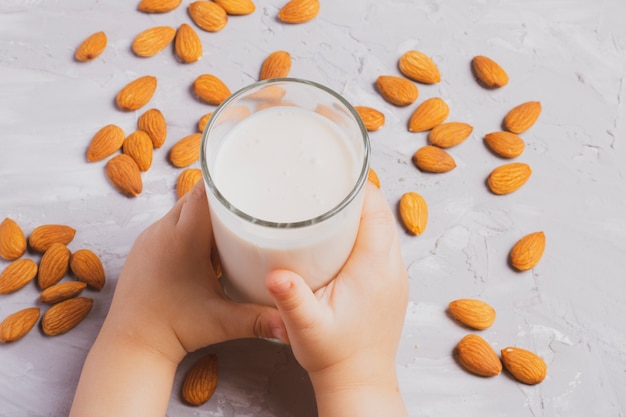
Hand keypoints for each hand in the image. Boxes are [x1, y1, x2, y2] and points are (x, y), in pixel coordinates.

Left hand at [70, 181, 285, 416]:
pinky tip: (205, 242)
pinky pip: (170, 222)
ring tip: (230, 220)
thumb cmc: (176, 330)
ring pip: (181, 208)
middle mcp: (163, 231)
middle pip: (195, 196)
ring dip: (204, 211)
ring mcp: (150, 237)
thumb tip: (291, 324)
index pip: (204, 193)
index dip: (225, 181)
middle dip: (221, 196)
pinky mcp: (144, 246)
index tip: (246, 176)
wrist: (131, 343)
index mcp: (184, 239)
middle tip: (248, 199)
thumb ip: (259, 319)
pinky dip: (188, 224)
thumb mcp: (223, 323)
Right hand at [265, 183, 408, 415]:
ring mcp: (394, 276)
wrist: (358, 382)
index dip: (358, 184)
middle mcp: (392, 267)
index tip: (334, 170)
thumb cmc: (334, 355)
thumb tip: (273, 275)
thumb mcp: (306, 326)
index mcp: (375, 266)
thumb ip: (291, 298)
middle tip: (324, 183)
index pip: (375, 209)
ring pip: (382, 228)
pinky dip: (365, 231)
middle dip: (355, 193)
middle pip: (380, 213)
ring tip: (330, 203)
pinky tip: (342, 235)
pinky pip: (382, 244)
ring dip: (361, 212)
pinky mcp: (389, 284)